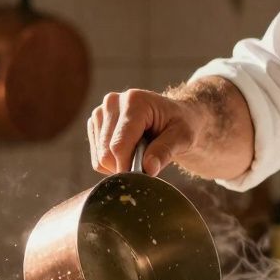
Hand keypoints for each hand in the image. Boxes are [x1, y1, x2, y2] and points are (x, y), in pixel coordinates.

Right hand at [87, 89, 207, 176]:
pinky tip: (129, 154)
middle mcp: (112, 102)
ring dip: (119, 166)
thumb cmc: (182, 125)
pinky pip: (97, 158)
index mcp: (134, 101)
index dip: (128, 168)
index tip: (144, 178)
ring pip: (100, 158)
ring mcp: (101, 112)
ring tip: (140, 154)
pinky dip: (112, 164)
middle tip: (147, 164)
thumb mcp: (183, 137)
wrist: (174, 118)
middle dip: (126, 167)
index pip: (119, 145)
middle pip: (106, 153)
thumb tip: (148, 168)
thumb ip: (166, 151)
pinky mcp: (95, 124)